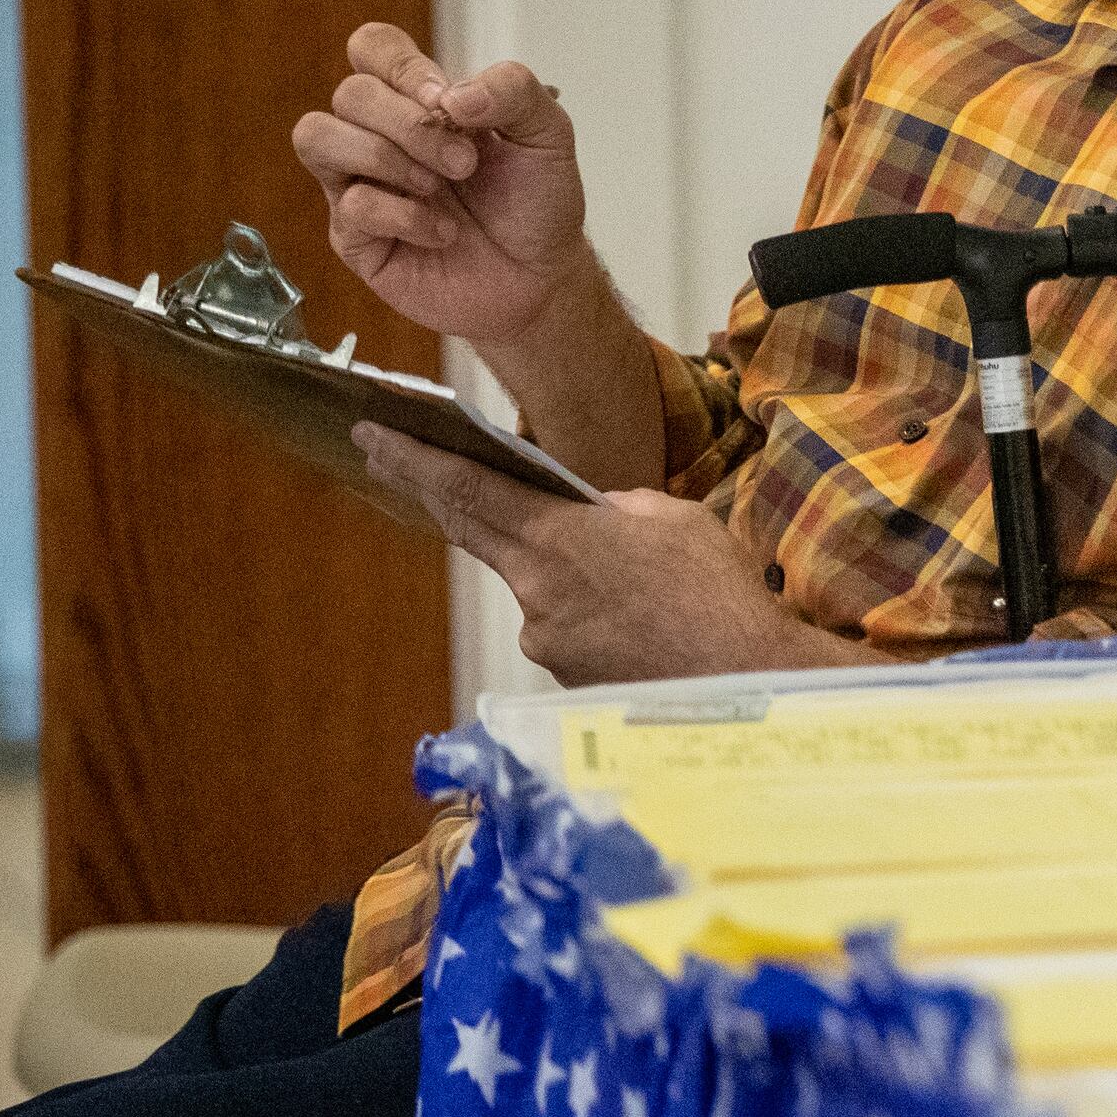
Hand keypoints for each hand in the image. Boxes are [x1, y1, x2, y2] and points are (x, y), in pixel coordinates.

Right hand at [293, 24, 593, 347]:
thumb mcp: (548, 134)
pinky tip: (442, 231)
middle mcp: (380, 134)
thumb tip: (451, 95)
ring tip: (438, 188)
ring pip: (316, 135)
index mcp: (419, 100)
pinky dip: (405, 216)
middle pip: (351, 93)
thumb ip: (513, 91)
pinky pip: (350, 205)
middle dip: (411, 125)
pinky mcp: (354, 235)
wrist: (541, 278)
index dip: (402, 66)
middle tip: (465, 163)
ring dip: (384, 156)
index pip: (374, 48)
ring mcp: (360, 182)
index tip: (448, 103)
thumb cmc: (536, 203)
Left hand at [355, 422, 872, 687]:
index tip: (374, 434)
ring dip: (564, 575)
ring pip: (537, 588)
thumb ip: (618, 509)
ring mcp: (544, 639)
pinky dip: (591, 618)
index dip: (413, 459)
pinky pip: (565, 630)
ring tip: (636, 587)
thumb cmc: (720, 596)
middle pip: (473, 530)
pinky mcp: (561, 677)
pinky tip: (642, 623)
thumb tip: (594, 517)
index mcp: (561, 536)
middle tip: (390, 457)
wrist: (743, 682)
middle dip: (427, 488)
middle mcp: (536, 589)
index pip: (469, 488)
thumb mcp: (677, 519)